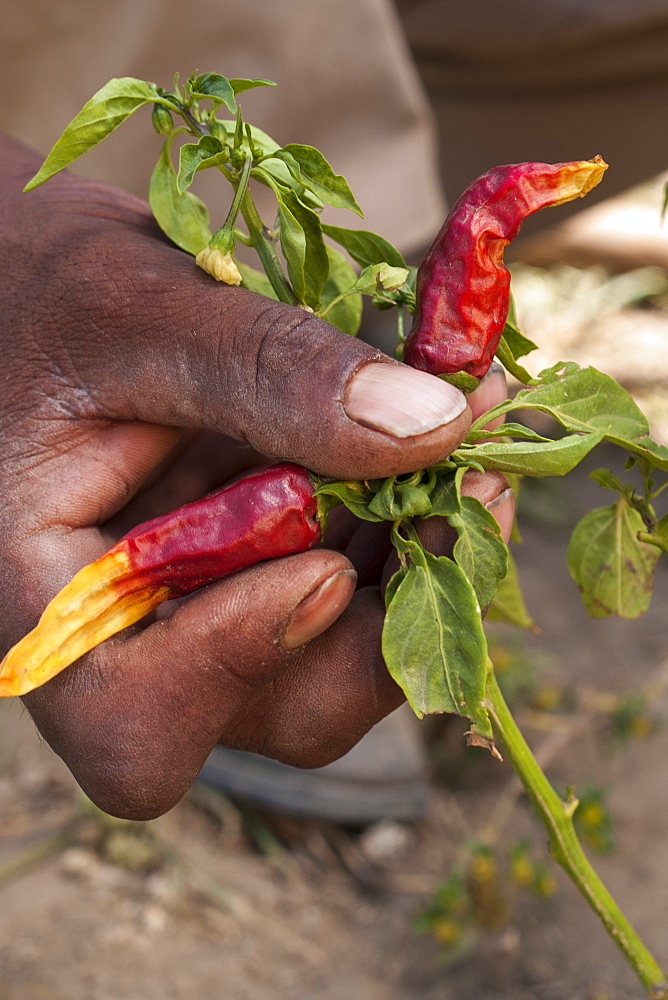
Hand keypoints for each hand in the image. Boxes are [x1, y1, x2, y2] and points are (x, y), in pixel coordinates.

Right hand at [0, 134, 512, 817]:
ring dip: (430, 557)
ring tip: (473, 432)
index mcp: (54, 597)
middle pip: (284, 710)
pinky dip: (416, 526)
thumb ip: (265, 368)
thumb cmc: (47, 297)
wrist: (51, 297)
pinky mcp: (271, 571)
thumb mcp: (135, 312)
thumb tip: (432, 425)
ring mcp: (220, 610)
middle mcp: (146, 636)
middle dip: (396, 612)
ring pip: (349, 656)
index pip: (135, 723)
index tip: (323, 564)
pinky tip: (444, 437)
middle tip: (466, 480)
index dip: (237, 668)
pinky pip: (367, 591)